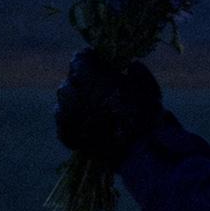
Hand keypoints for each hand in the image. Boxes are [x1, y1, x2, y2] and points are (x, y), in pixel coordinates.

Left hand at [54, 50, 163, 167]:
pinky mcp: (66, 135)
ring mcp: (67, 116)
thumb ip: (133, 70)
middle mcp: (73, 93)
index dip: (92, 59)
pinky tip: (87, 122)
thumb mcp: (146, 83)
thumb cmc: (145, 113)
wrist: (139, 152)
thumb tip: (129, 66)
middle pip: (71, 79)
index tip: (102, 63)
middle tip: (99, 86)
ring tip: (92, 106)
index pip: (80, 58)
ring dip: (76, 99)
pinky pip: (63, 120)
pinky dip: (73, 119)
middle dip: (83, 80)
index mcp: (90, 76)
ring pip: (64, 100)